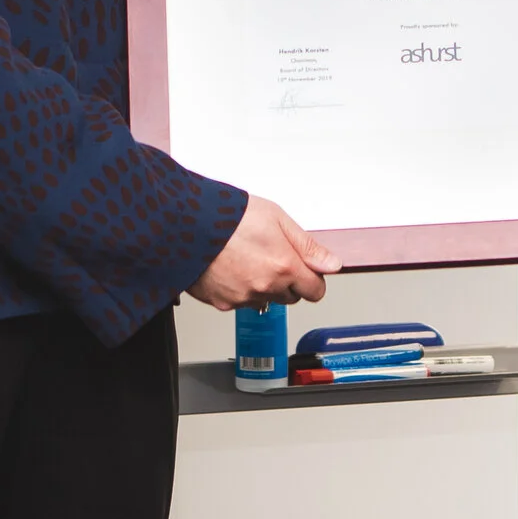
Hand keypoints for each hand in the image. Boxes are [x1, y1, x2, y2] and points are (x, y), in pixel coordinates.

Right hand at [187, 195, 339, 308]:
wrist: (185, 222)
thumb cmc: (228, 215)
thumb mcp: (276, 217)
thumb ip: (307, 246)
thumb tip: (331, 264)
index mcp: (284, 266)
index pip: (315, 291)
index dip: (312, 277)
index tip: (305, 267)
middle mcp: (265, 287)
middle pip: (291, 297)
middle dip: (287, 281)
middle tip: (271, 255)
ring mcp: (243, 298)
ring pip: (266, 300)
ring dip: (263, 285)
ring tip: (246, 258)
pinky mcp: (222, 303)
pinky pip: (240, 302)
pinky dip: (239, 289)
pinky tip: (230, 267)